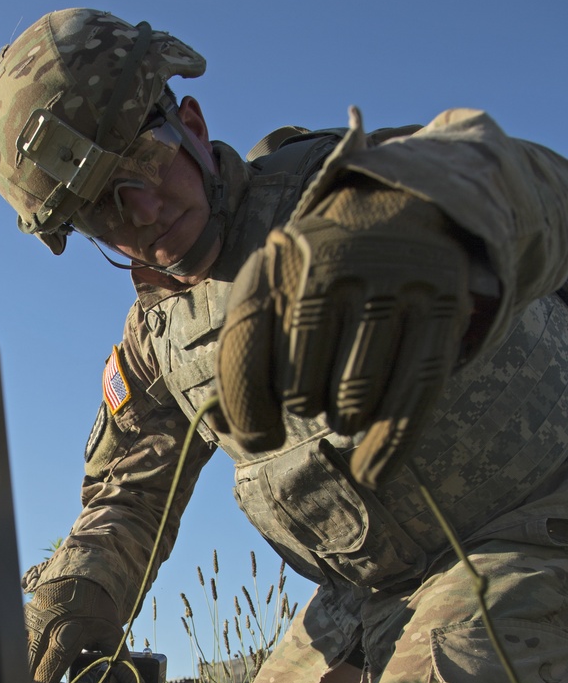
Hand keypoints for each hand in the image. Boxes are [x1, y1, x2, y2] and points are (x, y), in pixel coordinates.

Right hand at [24, 576, 122, 682]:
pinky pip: (18, 648)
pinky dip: (24, 663)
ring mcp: (28, 627)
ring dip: (25, 681)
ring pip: (18, 663)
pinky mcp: (22, 622)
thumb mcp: (112, 633)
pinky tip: (33, 671)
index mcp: (65, 640)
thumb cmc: (97, 603)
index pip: (45, 677)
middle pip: (25, 675)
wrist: (79, 570)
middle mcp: (42, 635)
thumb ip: (122, 665)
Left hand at [214, 184, 471, 487]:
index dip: (246, 414)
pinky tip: (371, 473)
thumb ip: (241, 364)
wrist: (396, 209)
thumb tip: (241, 439)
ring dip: (343, 420)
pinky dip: (388, 448)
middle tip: (317, 392)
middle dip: (302, 408)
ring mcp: (391, 285)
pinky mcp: (442, 306)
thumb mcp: (267, 298)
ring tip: (346, 399)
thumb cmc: (314, 280)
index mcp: (273, 266)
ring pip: (352, 401)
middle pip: (299, 391)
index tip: (261, 436)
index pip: (244, 358)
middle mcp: (331, 268)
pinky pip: (412, 397)